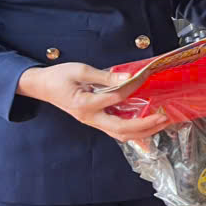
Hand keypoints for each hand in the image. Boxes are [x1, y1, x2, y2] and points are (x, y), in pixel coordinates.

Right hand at [16, 63, 170, 142]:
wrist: (42, 87)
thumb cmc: (59, 77)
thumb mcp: (80, 70)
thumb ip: (105, 76)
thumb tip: (128, 77)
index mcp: (85, 104)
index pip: (116, 98)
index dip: (133, 87)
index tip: (145, 78)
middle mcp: (90, 118)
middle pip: (122, 129)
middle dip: (146, 125)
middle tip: (164, 117)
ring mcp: (93, 122)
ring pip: (121, 134)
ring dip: (143, 131)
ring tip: (161, 123)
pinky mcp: (96, 122)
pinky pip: (117, 131)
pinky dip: (134, 132)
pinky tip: (147, 128)